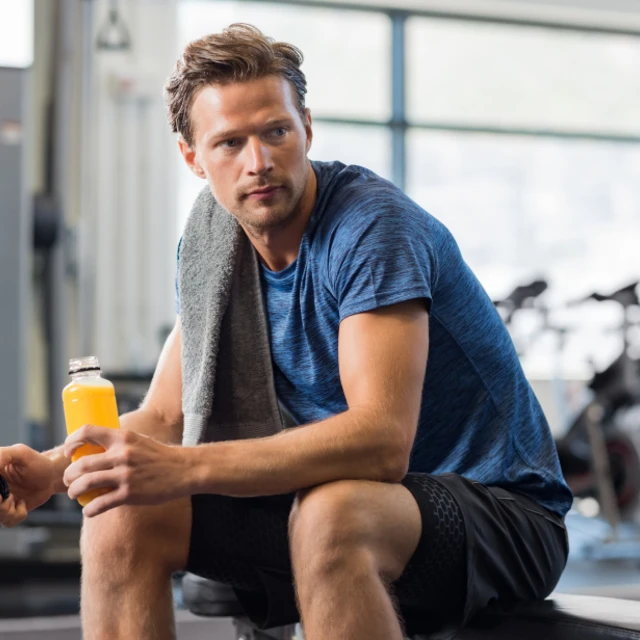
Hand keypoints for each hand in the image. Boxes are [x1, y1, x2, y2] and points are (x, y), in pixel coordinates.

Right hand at [0, 445, 55, 526]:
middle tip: (8, 497)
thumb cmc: (36, 462)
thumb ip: (2, 456)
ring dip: (6, 511)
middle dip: (0, 505)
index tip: (1, 495)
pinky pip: (8, 522)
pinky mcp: (10, 513)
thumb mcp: (20, 453)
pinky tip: (22, 503)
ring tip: (16, 499)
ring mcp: (0, 503)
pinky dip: (17, 515)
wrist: (52, 475)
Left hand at [63, 426, 188, 516]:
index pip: (88, 431)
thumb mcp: (139, 441)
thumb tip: (95, 450)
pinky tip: (89, 510)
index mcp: (123, 437)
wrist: (183, 470)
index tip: (69, 452)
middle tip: (69, 479)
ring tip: (75, 494)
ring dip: (74, 491)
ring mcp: (125, 475)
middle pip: (81, 464)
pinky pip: (99, 504)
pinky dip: (89, 510)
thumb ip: (119, 444)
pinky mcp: (129, 494)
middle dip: (69, 475)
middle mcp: (122, 454)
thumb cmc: (160, 456)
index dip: (72, 441)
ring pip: (85, 484)